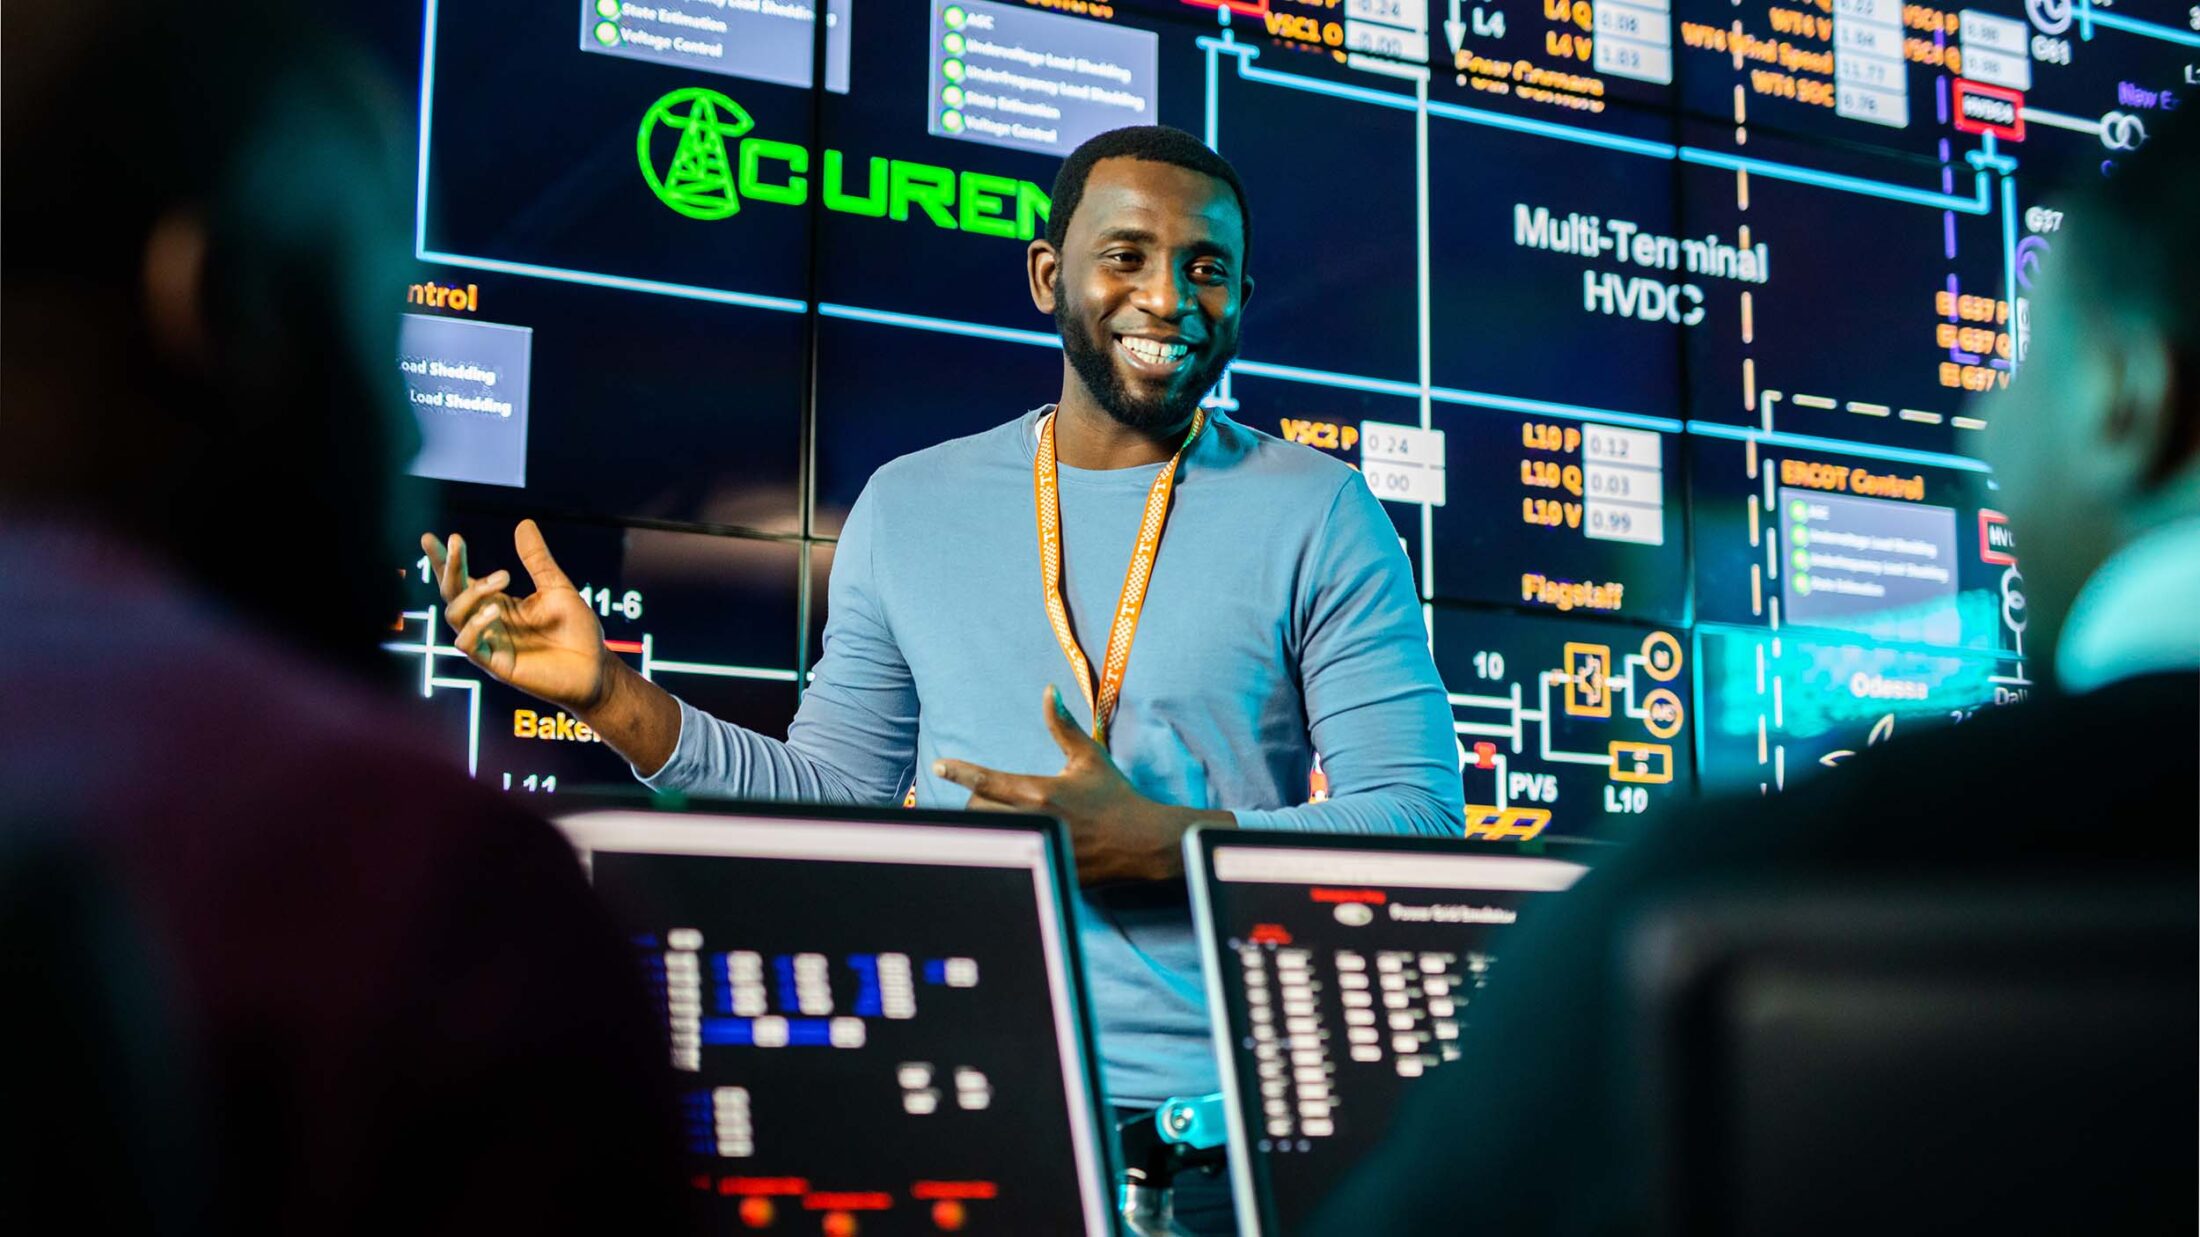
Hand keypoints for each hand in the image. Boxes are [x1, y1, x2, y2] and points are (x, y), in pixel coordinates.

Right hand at [421, 520, 613, 712]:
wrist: (597, 668)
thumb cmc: (576, 631)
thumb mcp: (557, 588)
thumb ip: (537, 560)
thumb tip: (524, 523)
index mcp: (497, 604)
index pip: (462, 579)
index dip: (444, 560)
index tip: (431, 537)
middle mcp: (487, 623)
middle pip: (451, 593)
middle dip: (449, 566)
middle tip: (455, 540)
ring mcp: (489, 644)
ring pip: (455, 616)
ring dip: (471, 593)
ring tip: (503, 577)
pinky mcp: (496, 665)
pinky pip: (468, 645)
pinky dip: (476, 625)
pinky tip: (495, 611)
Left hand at [934, 686, 1232, 883]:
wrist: (1141, 841)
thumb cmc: (1115, 795)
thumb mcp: (1089, 757)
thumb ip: (1063, 726)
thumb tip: (1048, 691)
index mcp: (1039, 791)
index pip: (987, 780)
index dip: (959, 772)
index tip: (940, 765)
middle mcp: (1034, 820)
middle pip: (978, 813)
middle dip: (974, 803)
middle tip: (981, 797)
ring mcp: (1038, 847)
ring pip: (992, 836)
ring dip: (987, 825)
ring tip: (994, 817)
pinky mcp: (1045, 867)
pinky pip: (1013, 855)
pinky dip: (1008, 845)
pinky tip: (1013, 841)